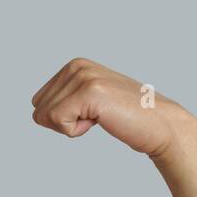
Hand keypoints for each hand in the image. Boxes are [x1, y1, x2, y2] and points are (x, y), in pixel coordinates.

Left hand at [29, 57, 196, 157]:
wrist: (161, 125)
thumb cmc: (128, 118)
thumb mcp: (90, 102)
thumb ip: (65, 99)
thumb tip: (34, 111)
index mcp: (74, 65)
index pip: (38, 103)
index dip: (62, 118)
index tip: (92, 113)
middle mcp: (76, 65)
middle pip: (38, 110)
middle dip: (65, 123)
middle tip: (99, 117)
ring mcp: (83, 76)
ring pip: (46, 117)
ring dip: (73, 127)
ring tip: (103, 117)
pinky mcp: (89, 92)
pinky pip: (58, 122)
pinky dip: (77, 131)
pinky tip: (102, 121)